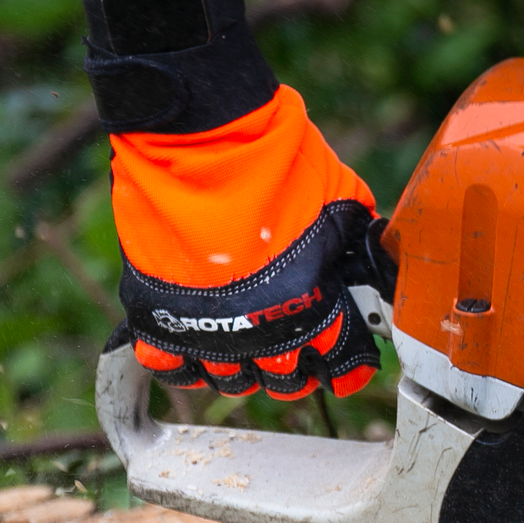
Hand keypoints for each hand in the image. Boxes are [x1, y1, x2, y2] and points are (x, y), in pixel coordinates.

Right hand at [112, 86, 391, 398]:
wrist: (202, 141)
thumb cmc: (275, 164)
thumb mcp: (338, 198)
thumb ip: (348, 236)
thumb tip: (365, 251)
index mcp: (312, 307)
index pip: (340, 364)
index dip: (344, 367)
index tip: (342, 365)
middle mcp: (261, 331)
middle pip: (282, 381)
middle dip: (291, 368)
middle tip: (290, 350)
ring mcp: (206, 330)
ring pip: (227, 380)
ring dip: (239, 366)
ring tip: (242, 343)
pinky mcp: (157, 317)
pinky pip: (170, 365)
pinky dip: (183, 360)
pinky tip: (194, 342)